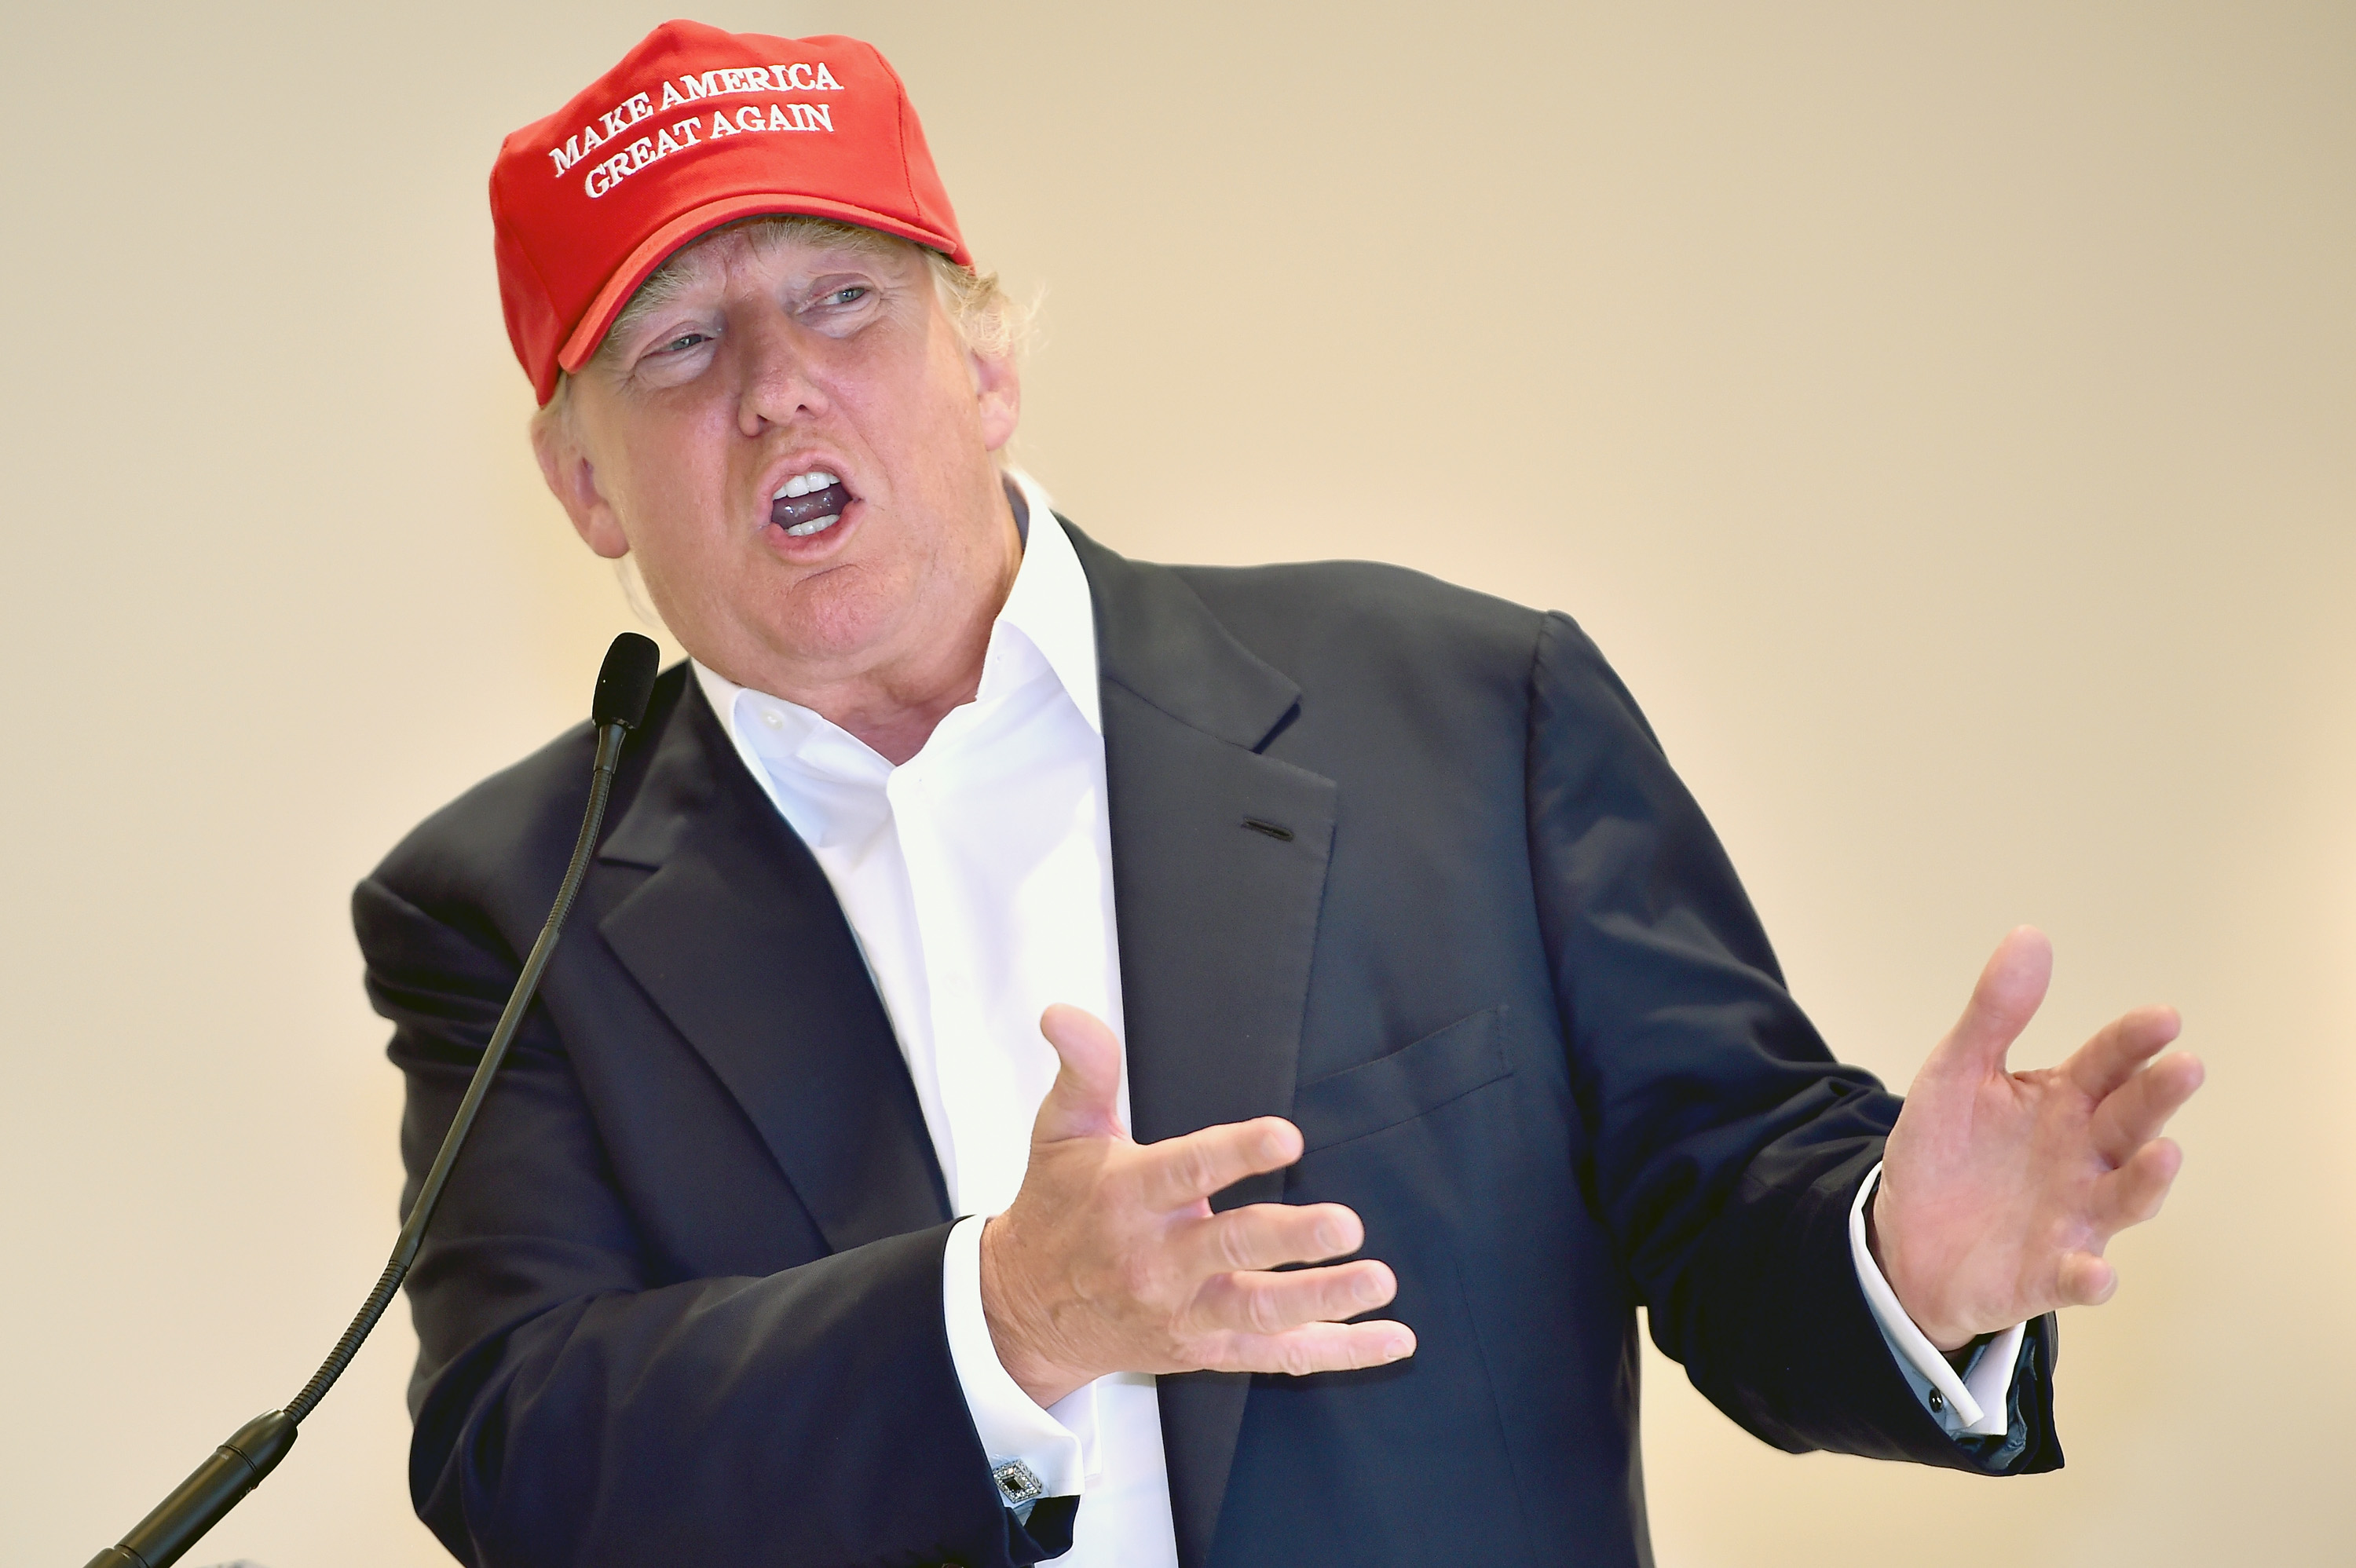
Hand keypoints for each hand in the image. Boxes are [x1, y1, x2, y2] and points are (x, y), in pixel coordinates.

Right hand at [979, 1005, 1415, 1408]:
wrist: (1025, 1312)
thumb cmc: (1056, 1209)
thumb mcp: (1061, 1131)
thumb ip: (1084, 1068)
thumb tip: (1064, 1011)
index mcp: (1129, 1198)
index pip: (1186, 1172)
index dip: (1236, 1155)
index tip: (1286, 1136)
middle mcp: (1157, 1260)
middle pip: (1232, 1248)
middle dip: (1291, 1239)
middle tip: (1346, 1225)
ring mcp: (1184, 1312)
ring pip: (1260, 1311)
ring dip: (1324, 1299)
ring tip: (1378, 1281)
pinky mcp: (1205, 1348)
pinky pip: (1276, 1355)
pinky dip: (1336, 1351)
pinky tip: (1389, 1339)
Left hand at [1873, 927, 2204, 1349]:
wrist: (1905, 1237)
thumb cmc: (1947, 1151)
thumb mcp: (1956, 1073)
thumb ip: (1994, 1014)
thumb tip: (2031, 936)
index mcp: (2063, 1103)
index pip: (2107, 1065)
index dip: (2133, 1042)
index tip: (2163, 1018)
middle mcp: (2082, 1158)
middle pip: (2128, 1123)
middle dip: (2156, 1097)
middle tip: (2184, 1067)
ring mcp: (2072, 1217)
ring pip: (2122, 1198)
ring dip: (2145, 1180)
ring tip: (2164, 1153)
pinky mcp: (2046, 1274)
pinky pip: (2075, 1278)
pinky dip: (2089, 1277)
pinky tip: (2097, 1271)